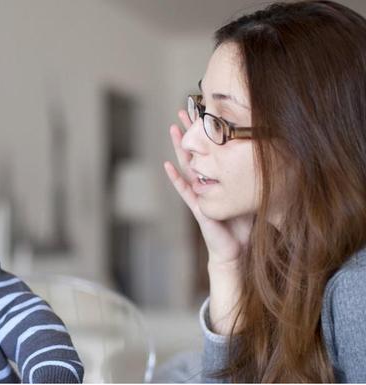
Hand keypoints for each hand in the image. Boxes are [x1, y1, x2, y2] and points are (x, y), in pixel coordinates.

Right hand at [164, 110, 252, 333]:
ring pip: (187, 165)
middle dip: (190, 131)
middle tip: (183, 110)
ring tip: (173, 129)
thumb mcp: (252, 193)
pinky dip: (176, 178)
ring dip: (179, 147)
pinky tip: (168, 166)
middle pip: (196, 150)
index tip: (204, 111)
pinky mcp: (198, 206)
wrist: (238, 249)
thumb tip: (273, 155)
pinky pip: (185, 190)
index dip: (206, 131)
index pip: (211, 149)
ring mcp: (199, 193)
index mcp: (218, 177)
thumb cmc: (244, 224)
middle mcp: (206, 182)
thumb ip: (254, 178)